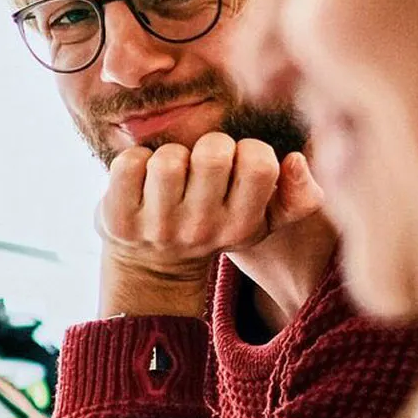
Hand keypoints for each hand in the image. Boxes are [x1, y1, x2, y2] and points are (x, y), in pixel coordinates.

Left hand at [95, 132, 322, 316]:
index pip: (259, 164)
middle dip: (208, 146)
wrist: (153, 271)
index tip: (237, 164)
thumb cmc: (213, 227)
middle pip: (213, 153)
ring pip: (169, 158)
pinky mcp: (119, 218)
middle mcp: (201, 229)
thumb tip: (296, 160)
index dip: (248, 150)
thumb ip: (298, 196)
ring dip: (169, 154)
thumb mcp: (261, 221)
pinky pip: (128, 163)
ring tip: (171, 175)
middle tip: (201, 165)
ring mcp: (157, 226)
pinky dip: (134, 160)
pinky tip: (141, 179)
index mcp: (241, 226)